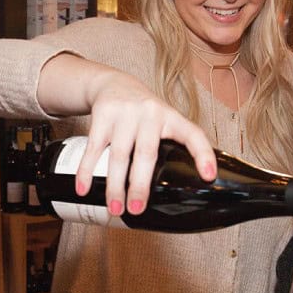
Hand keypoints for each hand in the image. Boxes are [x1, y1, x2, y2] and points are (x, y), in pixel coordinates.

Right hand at [76, 68, 215, 215]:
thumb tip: (184, 185)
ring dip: (115, 186)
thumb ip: (171, 145)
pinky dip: (87, 171)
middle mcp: (150, 114)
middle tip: (137, 209)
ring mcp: (125, 114)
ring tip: (115, 208)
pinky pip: (94, 148)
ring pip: (119, 156)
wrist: (114, 83)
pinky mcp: (102, 115)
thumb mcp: (163, 120)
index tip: (208, 176)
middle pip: (146, 154)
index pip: (192, 135)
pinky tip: (84, 188)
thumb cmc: (144, 113)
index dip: (203, 155)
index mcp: (172, 118)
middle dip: (140, 185)